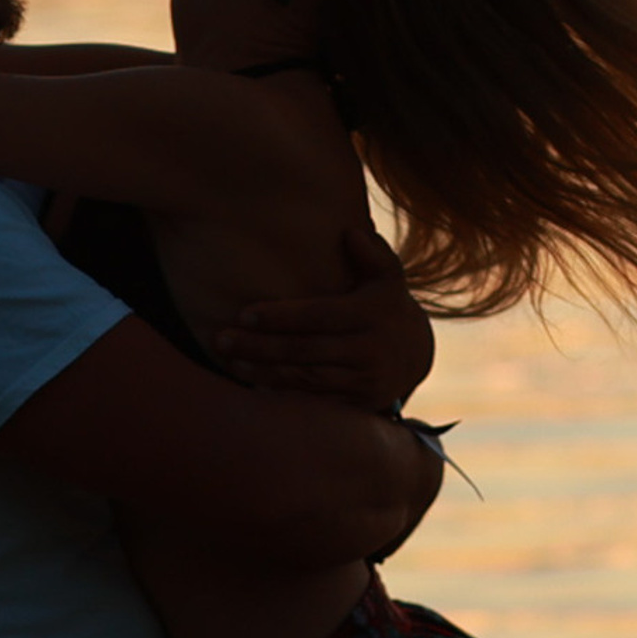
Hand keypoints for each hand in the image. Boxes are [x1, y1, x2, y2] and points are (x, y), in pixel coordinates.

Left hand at [210, 225, 434, 406]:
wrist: (414, 355)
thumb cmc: (384, 304)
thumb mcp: (388, 276)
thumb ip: (372, 254)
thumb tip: (351, 233)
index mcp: (373, 313)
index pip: (319, 315)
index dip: (280, 317)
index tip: (243, 315)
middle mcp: (370, 349)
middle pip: (305, 350)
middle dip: (260, 347)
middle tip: (222, 340)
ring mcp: (364, 380)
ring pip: (305, 379)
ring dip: (263, 372)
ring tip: (230, 360)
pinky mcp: (356, 404)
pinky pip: (313, 401)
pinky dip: (281, 394)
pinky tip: (251, 384)